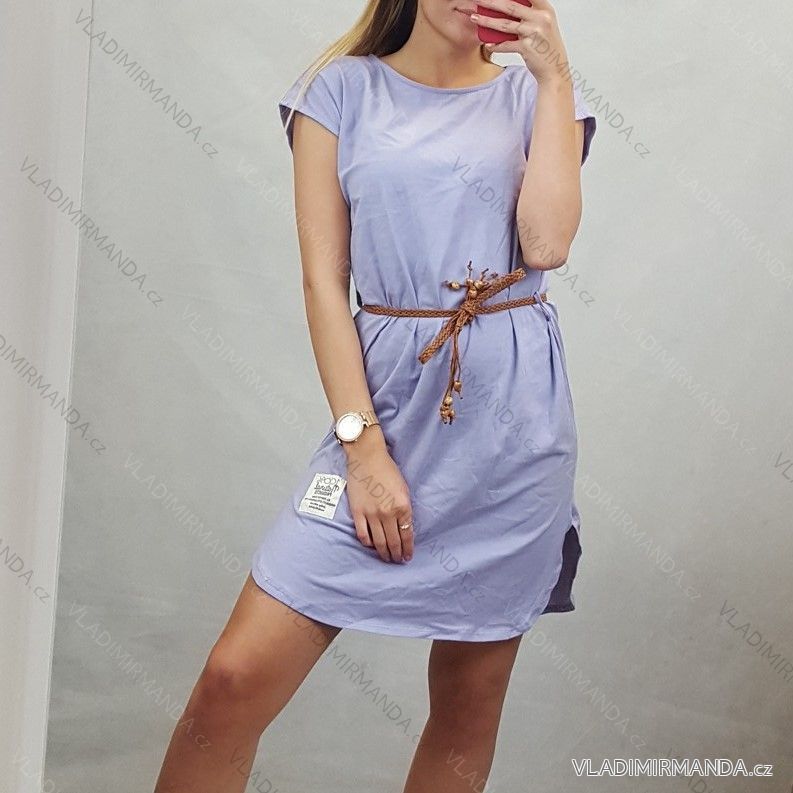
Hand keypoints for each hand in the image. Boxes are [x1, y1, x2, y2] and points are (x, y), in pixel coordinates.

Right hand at [342, 427, 414, 563]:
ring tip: (387, 558)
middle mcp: (388, 513)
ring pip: (379, 541)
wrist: (367, 457)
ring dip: (384, 553)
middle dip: (397, 554)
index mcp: (402, 506)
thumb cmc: (387, 470)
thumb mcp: (404, 489)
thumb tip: (404, 527)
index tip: (408, 556)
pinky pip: (363, 534)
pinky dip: (368, 543)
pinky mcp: (358, 512)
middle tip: (398, 560)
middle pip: (393, 541)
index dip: (408, 549)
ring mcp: (371, 514)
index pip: (407, 535)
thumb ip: (405, 509)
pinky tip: (371, 545)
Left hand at [471, 0, 569, 85]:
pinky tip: (487, 44)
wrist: (554, 70)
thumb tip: (506, 7)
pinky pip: (505, 45)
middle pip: (511, 6)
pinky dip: (495, 45)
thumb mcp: (543, 25)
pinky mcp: (526, 48)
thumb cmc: (547, 47)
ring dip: (486, 21)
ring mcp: (533, 33)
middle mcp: (540, 18)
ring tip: (474, 17)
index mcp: (545, 9)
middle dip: (491, 2)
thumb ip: (529, 14)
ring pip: (505, 24)